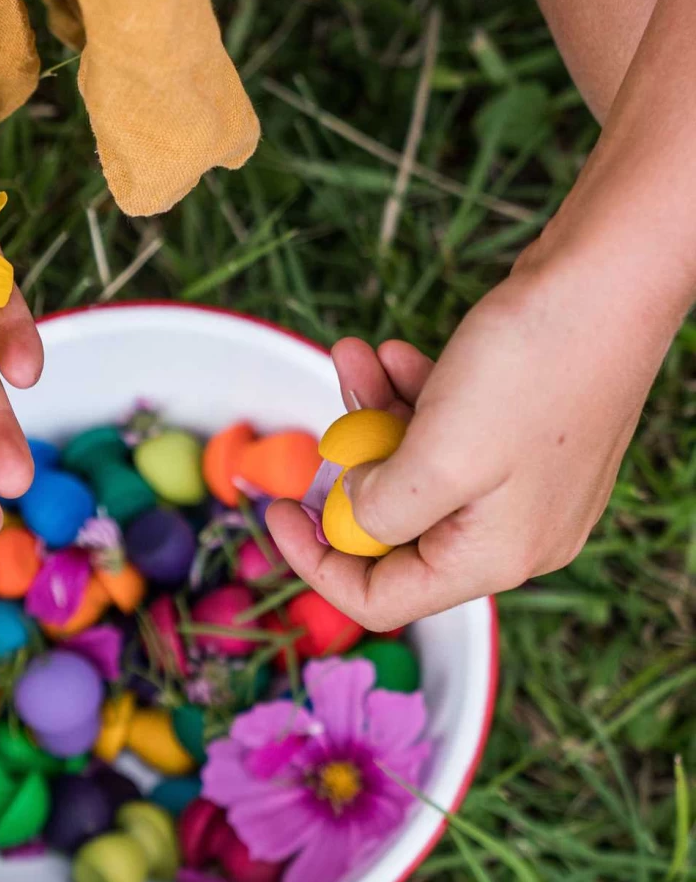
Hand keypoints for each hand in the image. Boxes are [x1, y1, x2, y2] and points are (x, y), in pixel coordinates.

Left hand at [265, 254, 671, 628]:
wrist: (606, 284)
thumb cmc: (531, 371)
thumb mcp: (438, 456)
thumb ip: (382, 506)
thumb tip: (351, 514)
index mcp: (494, 555)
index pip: (382, 596)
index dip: (316, 560)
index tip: (275, 506)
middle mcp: (510, 530)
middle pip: (393, 526)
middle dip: (349, 463)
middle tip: (327, 410)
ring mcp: (517, 480)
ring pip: (411, 463)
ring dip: (371, 411)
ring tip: (353, 355)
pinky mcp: (518, 432)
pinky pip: (440, 428)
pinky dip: (407, 393)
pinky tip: (395, 352)